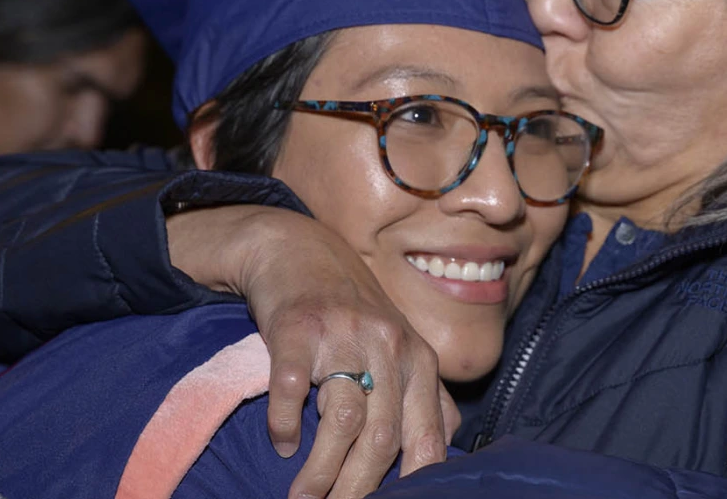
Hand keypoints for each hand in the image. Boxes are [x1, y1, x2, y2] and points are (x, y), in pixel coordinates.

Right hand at [167, 206, 459, 497]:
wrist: (301, 251)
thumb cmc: (354, 310)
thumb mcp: (401, 346)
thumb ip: (426, 395)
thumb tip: (444, 448)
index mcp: (418, 359)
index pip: (426, 436)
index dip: (412, 483)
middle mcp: (387, 345)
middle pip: (382, 436)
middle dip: (359, 488)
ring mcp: (343, 335)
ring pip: (343, 418)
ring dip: (321, 470)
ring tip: (303, 498)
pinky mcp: (297, 328)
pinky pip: (292, 385)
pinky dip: (285, 422)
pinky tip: (282, 443)